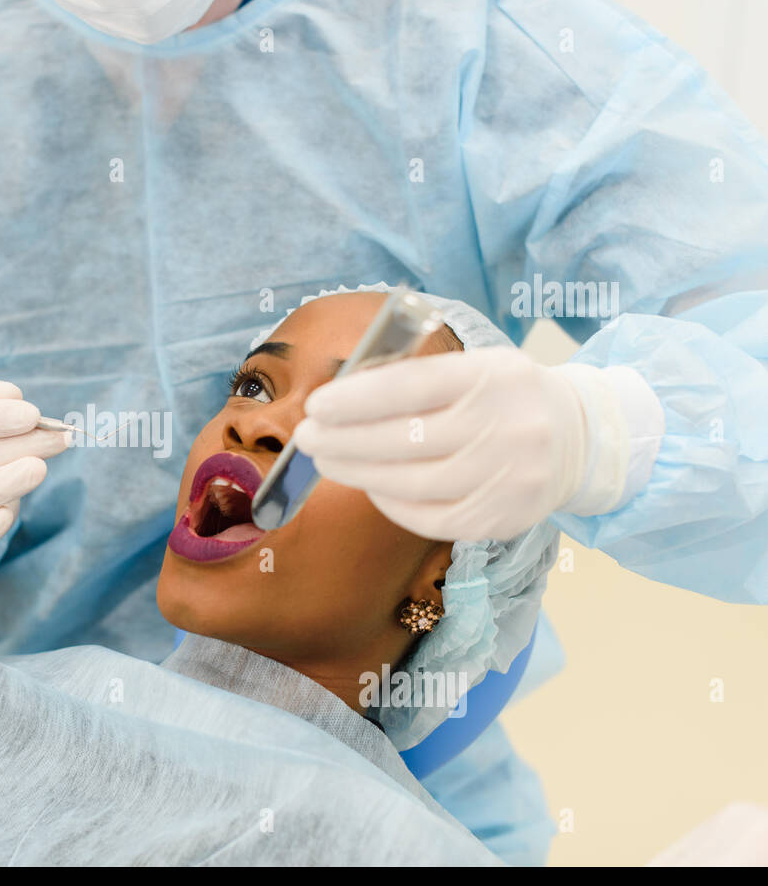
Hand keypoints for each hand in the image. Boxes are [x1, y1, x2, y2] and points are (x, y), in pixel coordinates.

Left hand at [292, 349, 590, 540]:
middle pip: (406, 439)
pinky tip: (369, 485)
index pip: (412, 387)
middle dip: (344, 439)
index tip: (316, 405)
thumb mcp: (472, 367)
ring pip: (412, 483)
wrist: (577, 438)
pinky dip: (390, 503)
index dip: (356, 398)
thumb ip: (413, 377)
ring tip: (327, 459)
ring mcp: (508, 477)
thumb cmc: (501, 397)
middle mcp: (506, 427)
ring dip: (358, 472)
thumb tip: (339, 400)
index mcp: (493, 376)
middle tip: (307, 437)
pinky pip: (429, 518)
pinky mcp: (501, 519)